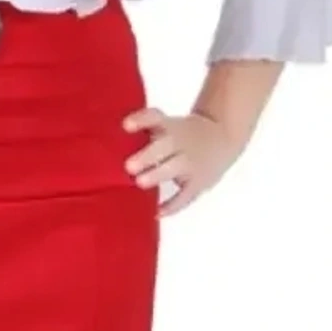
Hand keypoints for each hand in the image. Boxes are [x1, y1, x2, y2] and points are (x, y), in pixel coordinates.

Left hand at [122, 106, 243, 217]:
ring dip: (158, 175)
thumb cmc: (182, 133)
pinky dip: (173, 205)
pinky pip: (187, 195)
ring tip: (140, 183)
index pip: (155, 117)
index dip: (141, 120)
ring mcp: (191, 161)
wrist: (223, 137)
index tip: (125, 125)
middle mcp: (181, 141)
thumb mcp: (168, 124)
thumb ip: (144, 130)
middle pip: (166, 145)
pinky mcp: (199, 182)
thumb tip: (108, 143)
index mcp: (171, 125)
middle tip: (129, 166)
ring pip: (176, 168)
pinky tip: (157, 212)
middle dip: (147, 155)